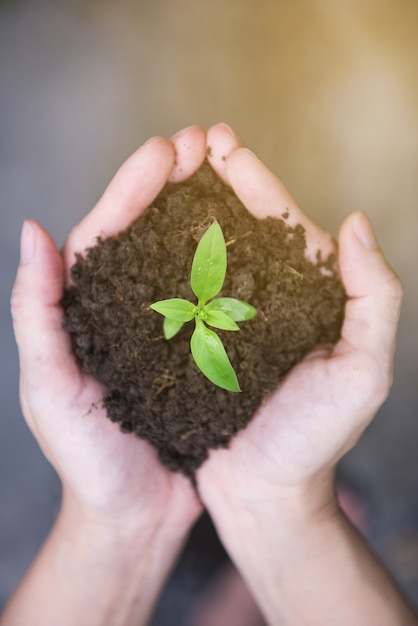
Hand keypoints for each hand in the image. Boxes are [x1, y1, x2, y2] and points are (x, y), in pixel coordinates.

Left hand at [11, 127, 205, 529]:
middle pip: (149, 233)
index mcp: (87, 310)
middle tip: (203, 142)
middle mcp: (128, 310)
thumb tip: (31, 231)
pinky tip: (251, 239)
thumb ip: (38, 314)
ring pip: (185, 257)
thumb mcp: (49, 387)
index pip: (106, 235)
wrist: (136, 513)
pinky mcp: (201, 351)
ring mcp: (167, 327)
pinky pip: (215, 299)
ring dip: (205, 212)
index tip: (165, 150)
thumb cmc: (86, 458)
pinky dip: (230, 264)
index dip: (131, 188)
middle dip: (173, 184)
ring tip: (230, 171)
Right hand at [198, 122, 401, 518]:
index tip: (224, 143)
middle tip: (191, 142)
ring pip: (206, 250)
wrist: (265, 493)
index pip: (281, 223)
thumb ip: (372, 297)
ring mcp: (229, 317)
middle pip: (240, 226)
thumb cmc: (315, 439)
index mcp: (308, 295)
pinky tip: (146, 234)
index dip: (255, 180)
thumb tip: (356, 222)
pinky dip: (165, 258)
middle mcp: (267, 298)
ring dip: (187, 209)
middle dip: (217, 180)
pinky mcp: (198, 341)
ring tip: (164, 172)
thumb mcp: (361, 372)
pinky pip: (180, 289)